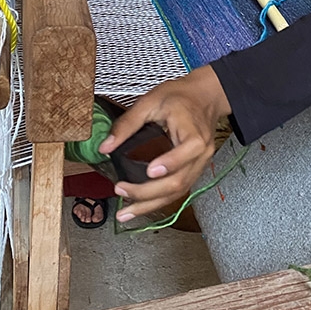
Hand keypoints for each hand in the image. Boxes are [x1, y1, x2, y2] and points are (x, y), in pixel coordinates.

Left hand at [99, 66, 230, 218]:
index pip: (188, 150)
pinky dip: (158, 201)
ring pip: (178, 192)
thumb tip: (106, 146)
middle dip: (148, 192)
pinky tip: (140, 206)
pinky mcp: (193, 170)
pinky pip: (178, 190)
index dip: (170, 163)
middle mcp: (201, 152)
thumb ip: (127, 123)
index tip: (150, 171)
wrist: (204, 97)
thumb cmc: (181, 97)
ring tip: (126, 212)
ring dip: (151, 204)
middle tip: (122, 191)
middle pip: (178, 181)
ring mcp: (199, 164)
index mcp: (194, 132)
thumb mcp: (151, 101)